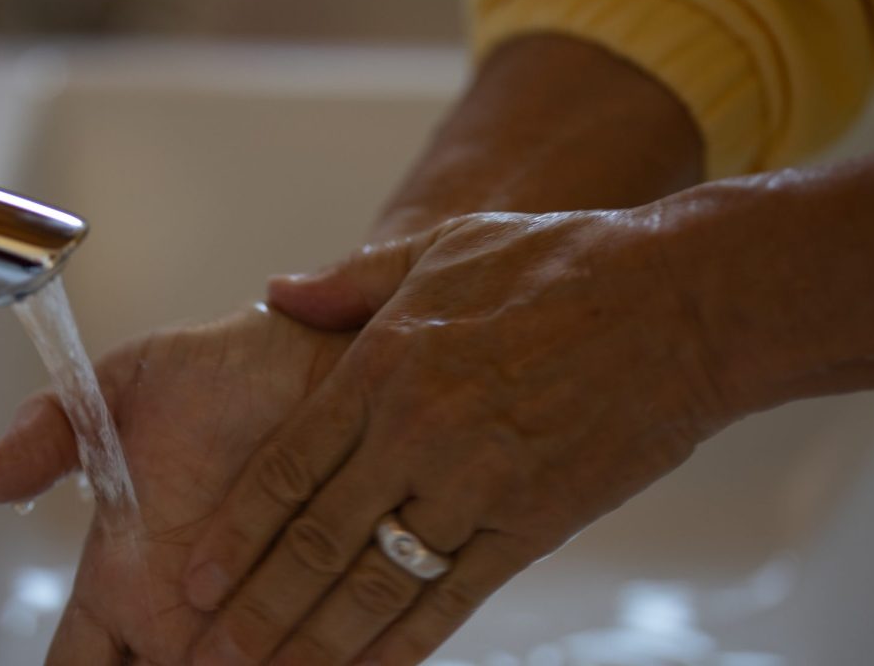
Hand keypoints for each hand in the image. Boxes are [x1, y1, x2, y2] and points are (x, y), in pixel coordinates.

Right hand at [0, 307, 352, 664]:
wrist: (321, 358)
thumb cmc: (227, 373)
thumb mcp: (129, 384)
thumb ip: (55, 430)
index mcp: (122, 582)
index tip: (97, 662)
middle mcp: (181, 619)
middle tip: (187, 652)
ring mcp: (251, 628)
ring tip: (260, 652)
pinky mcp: (321, 624)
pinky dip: (328, 663)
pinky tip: (330, 653)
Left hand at [182, 211, 732, 664]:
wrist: (675, 303)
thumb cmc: (556, 266)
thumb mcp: (440, 248)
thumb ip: (350, 282)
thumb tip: (277, 293)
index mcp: (383, 366)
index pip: (288, 468)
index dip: (238, 529)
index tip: (198, 573)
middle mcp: (417, 434)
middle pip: (318, 538)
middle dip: (259, 604)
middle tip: (209, 652)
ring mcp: (475, 486)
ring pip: (377, 582)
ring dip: (317, 638)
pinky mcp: (532, 525)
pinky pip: (455, 598)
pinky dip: (407, 644)